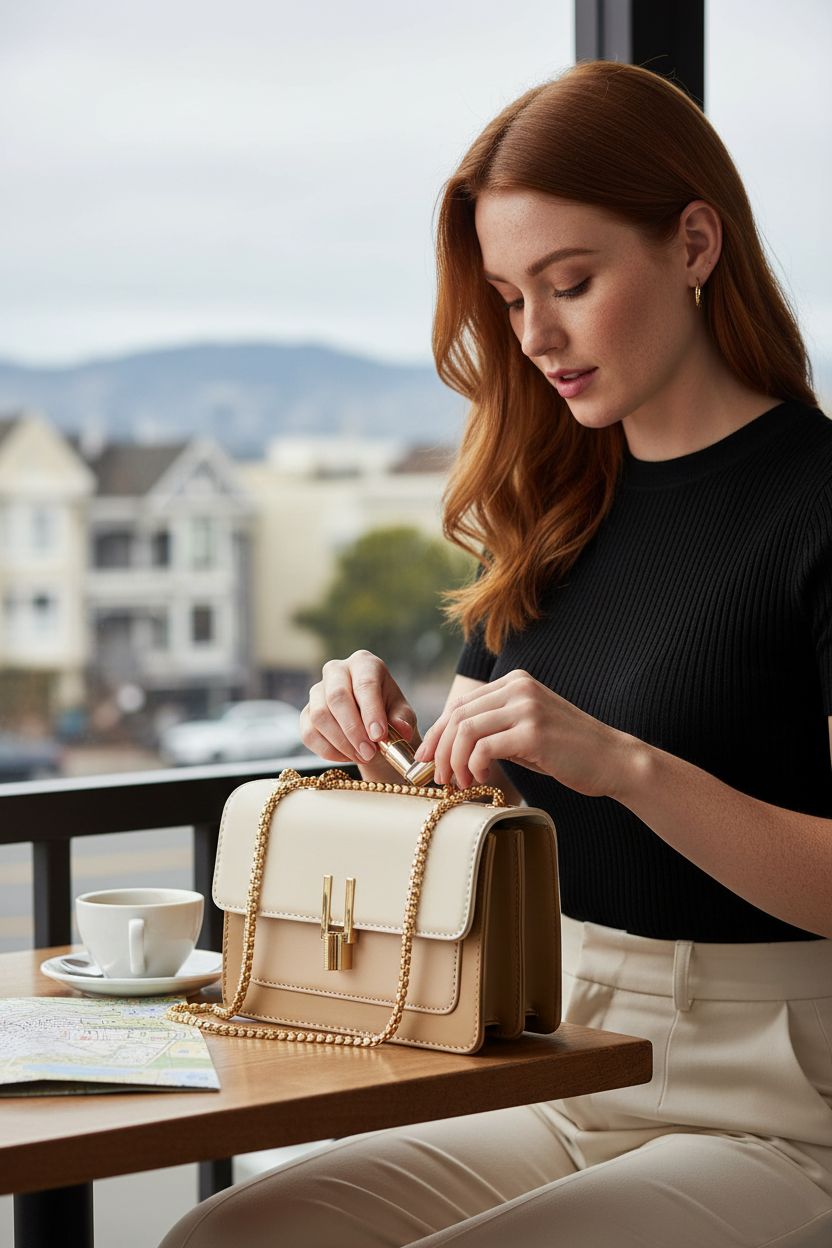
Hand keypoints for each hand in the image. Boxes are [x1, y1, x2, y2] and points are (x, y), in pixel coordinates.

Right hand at [300, 650, 416, 765]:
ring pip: (320, 717)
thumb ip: (402, 720)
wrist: (372, 728)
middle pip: (337, 697)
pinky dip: (328, 751)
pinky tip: (347, 756)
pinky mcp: (306, 713)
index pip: (365, 684)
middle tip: (369, 753)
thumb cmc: (389, 714)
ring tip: (363, 757)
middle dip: (353, 730)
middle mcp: (336, 671)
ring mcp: (317, 691)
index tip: (379, 736)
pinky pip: (309, 734)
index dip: (371, 711)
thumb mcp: (402, 714)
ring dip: (342, 743)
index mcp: (364, 663)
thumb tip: (401, 729)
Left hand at [413, 669, 635, 798]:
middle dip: (439, 749)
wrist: (612, 759)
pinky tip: (481, 778)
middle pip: (457, 715)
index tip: (426, 758)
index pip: (461, 704)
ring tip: (458, 782)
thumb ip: (494, 728)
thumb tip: (450, 745)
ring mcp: (526, 708)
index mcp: (514, 683)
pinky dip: (473, 765)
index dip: (437, 732)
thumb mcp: (526, 730)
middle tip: (437, 777)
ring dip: (454, 761)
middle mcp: (518, 688)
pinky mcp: (533, 732)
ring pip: (465, 730)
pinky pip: (484, 747)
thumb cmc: (568, 751)